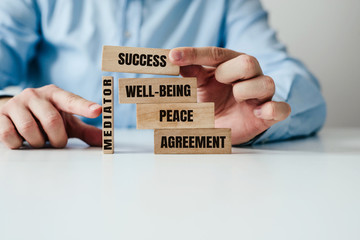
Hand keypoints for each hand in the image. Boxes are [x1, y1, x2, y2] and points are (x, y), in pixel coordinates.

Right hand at [0, 84, 101, 148]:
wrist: (12, 112)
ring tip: (38, 140)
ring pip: (30, 129)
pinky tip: (22, 140)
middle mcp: (35, 95)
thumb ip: (85, 131)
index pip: (72, 100)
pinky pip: (9, 135)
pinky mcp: (0, 116)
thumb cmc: (45, 118)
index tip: (98, 111)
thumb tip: (104, 140)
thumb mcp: (67, 123)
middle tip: (56, 141)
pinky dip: (19, 144)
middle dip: (57, 138)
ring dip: (38, 142)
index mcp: (55, 95)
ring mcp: (16, 104)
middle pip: (52, 120)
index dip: (85, 106)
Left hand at [169, 47, 290, 144]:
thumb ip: (191, 74)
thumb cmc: (211, 104)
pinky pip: (281, 109)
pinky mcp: (268, 114)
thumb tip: (175, 61)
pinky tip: (258, 112)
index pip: (215, 54)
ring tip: (235, 99)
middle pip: (248, 62)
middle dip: (229, 72)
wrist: (222, 129)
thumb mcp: (198, 89)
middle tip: (218, 80)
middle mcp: (248, 76)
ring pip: (266, 83)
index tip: (173, 57)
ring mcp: (260, 95)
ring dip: (245, 91)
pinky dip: (272, 109)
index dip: (194, 54)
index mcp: (229, 65)